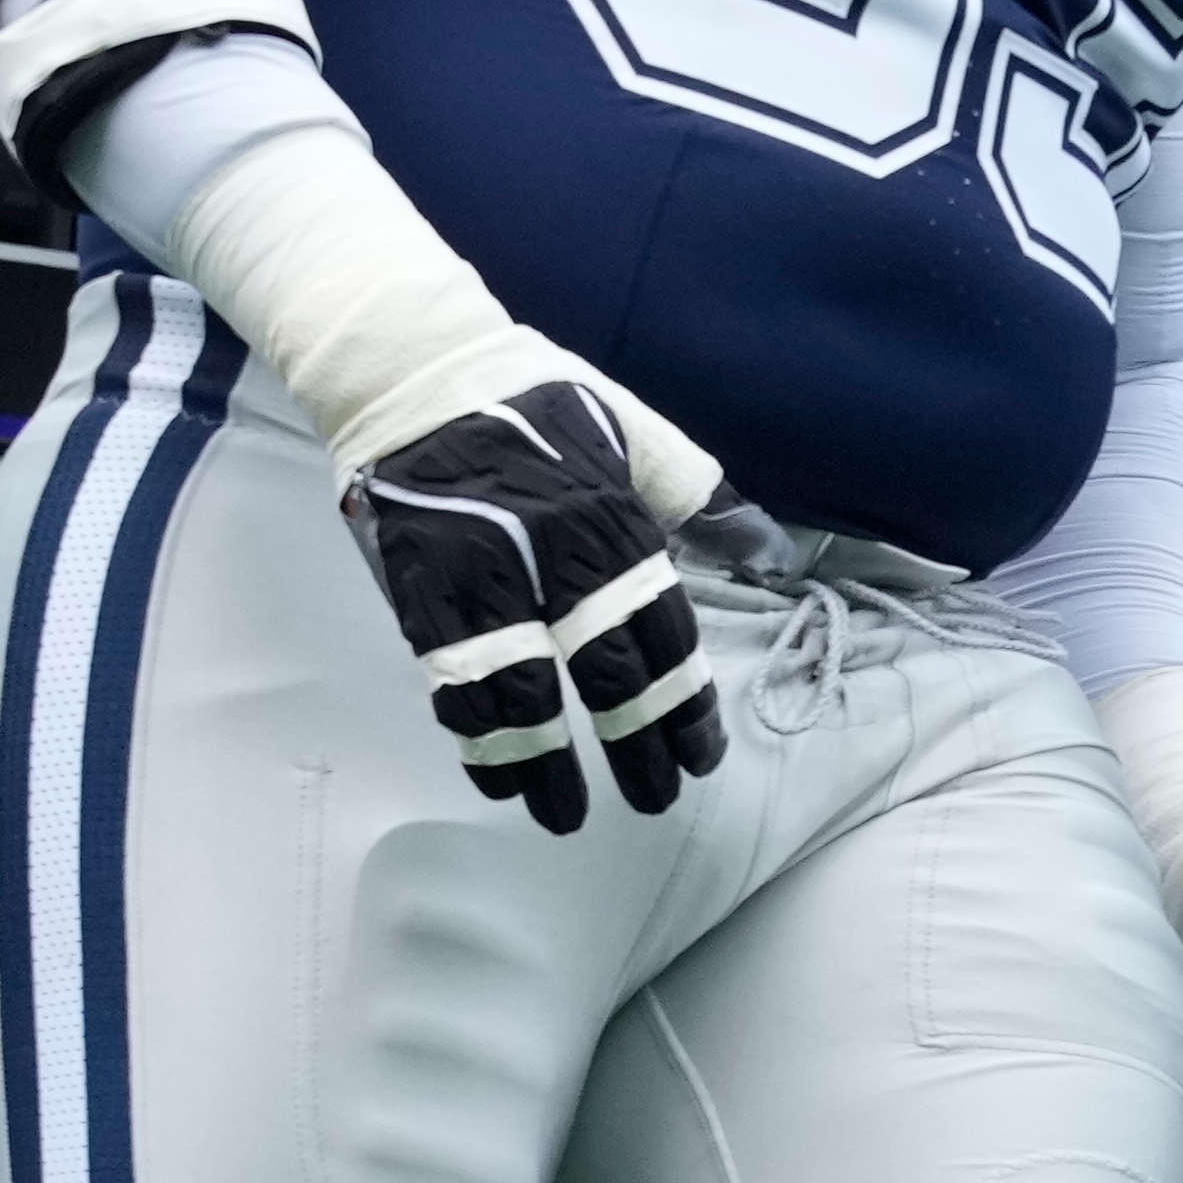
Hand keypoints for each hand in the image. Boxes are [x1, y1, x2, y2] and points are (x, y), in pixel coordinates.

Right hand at [333, 369, 720, 832]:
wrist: (409, 369)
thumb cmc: (529, 398)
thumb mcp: (630, 427)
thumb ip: (697, 494)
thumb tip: (772, 548)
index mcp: (610, 513)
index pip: (660, 626)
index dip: (683, 700)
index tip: (701, 756)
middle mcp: (550, 549)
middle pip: (603, 669)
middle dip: (634, 744)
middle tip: (654, 800)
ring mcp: (480, 573)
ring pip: (522, 691)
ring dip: (545, 762)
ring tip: (565, 814)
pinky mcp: (419, 590)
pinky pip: (452, 681)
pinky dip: (476, 735)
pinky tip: (498, 775)